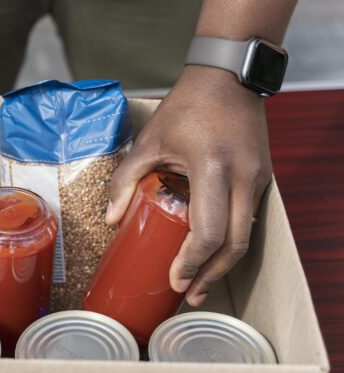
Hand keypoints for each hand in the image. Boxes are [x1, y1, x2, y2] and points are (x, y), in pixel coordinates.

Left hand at [107, 65, 272, 306]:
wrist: (227, 77)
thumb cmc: (185, 107)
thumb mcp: (148, 142)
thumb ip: (125, 181)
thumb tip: (110, 220)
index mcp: (212, 169)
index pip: (208, 232)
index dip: (192, 262)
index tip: (176, 281)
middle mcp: (242, 179)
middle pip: (235, 244)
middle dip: (212, 275)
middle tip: (190, 295)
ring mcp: (257, 179)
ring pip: (246, 236)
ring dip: (224, 263)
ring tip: (201, 283)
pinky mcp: (262, 178)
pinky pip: (247, 218)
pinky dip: (231, 241)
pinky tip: (213, 253)